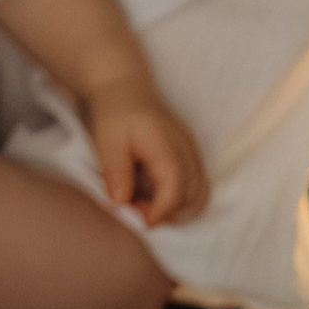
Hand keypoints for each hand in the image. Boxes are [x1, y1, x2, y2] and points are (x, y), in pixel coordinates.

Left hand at [87, 89, 210, 225]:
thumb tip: (122, 203)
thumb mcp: (107, 140)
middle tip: (138, 211)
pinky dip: (182, 200)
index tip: (139, 222)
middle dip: (168, 214)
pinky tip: (154, 197)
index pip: (176, 190)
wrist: (126, 87)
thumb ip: (116, 171)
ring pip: (200, 195)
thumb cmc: (115, 112)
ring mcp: (193, 153)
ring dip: (178, 210)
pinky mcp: (191, 156)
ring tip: (145, 205)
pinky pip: (198, 186)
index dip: (160, 212)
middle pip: (194, 198)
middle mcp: (187, 151)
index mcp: (168, 146)